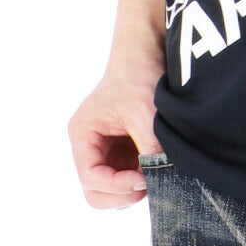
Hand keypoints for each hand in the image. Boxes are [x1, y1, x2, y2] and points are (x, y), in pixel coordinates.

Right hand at [67, 49, 165, 209]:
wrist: (148, 51)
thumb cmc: (137, 75)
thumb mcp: (144, 112)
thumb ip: (149, 147)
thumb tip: (163, 178)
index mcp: (83, 134)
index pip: (91, 177)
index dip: (116, 185)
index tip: (142, 178)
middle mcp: (91, 145)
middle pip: (96, 192)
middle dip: (121, 194)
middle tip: (148, 184)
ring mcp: (108, 150)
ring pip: (113, 189)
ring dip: (133, 188)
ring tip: (156, 173)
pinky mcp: (126, 149)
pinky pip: (129, 176)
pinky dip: (143, 178)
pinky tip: (159, 166)